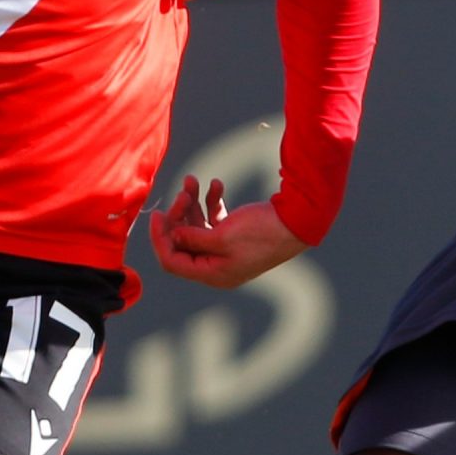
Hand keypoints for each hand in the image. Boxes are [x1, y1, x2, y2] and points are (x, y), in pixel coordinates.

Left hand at [147, 175, 309, 287]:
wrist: (299, 221)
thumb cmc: (263, 232)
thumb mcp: (223, 236)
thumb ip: (193, 238)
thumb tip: (172, 237)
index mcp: (213, 274)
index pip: (173, 261)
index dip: (160, 238)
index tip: (156, 214)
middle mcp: (217, 265)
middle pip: (183, 242)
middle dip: (179, 214)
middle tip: (183, 192)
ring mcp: (226, 250)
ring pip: (197, 227)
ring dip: (193, 204)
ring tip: (194, 180)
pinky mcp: (235, 236)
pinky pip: (213, 220)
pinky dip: (212, 202)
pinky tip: (216, 184)